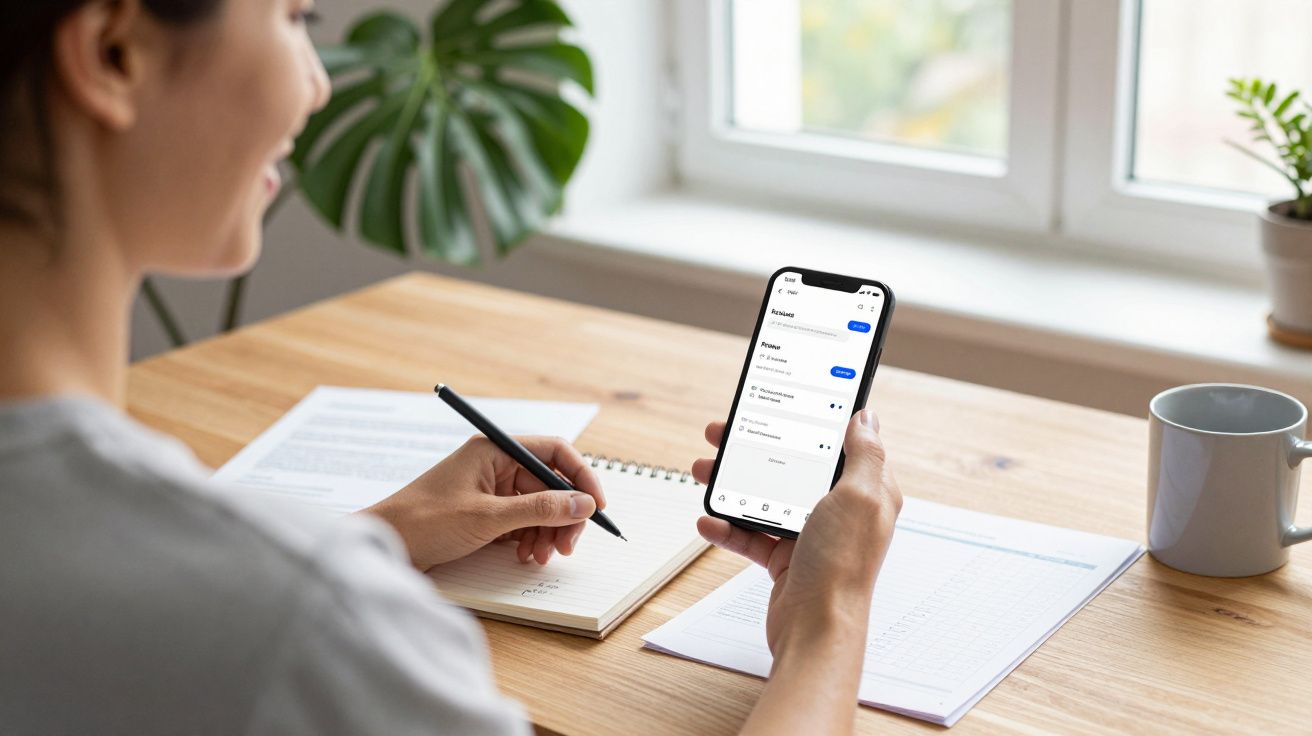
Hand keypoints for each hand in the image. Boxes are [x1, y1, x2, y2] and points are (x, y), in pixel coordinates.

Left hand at [365, 436, 604, 570]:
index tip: (596, 504)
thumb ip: (539, 510)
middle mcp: (495, 465)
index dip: (580, 476)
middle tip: (568, 545)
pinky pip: (522, 522)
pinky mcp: (485, 514)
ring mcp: (490, 490)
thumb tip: (583, 504)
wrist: (383, 546)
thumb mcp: (488, 517)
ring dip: (548, 532)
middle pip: (550, 483)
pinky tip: (526, 556)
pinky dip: (530, 539)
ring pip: (539, 507)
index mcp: (494, 451)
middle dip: (564, 514)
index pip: (553, 452)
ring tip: (542, 556)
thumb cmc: (423, 522)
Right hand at [692, 410, 901, 654]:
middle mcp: (840, 512)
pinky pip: (751, 535)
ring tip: (703, 471)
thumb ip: (865, 454)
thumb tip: (867, 417)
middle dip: (755, 450)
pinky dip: (728, 527)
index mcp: (866, 492)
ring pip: (765, 497)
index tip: (781, 404)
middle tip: (723, 433)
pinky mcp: (785, 558)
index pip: (839, 445)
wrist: (816, 628)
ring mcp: (810, 535)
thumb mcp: (859, 497)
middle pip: (793, 467)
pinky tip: (708, 521)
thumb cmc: (842, 566)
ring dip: (732, 484)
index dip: (810, 423)